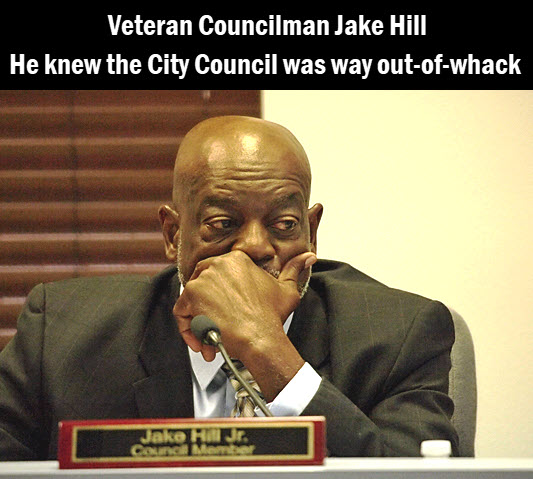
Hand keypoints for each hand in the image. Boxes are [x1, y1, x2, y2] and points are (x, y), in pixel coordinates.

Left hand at [174, 250, 316, 361]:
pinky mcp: (192, 295)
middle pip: (201, 284)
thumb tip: (308, 257)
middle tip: (217, 324)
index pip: (217, 272)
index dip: (219, 295)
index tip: (226, 311)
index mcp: (237, 259)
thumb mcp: (286, 290)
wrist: (259, 338)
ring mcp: (203, 279)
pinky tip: (203, 342)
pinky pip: (181, 313)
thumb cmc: (270, 317)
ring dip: (199, 322)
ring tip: (212, 339)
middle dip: (207, 308)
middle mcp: (218, 264)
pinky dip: (188, 330)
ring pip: (190, 301)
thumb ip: (295, 269)